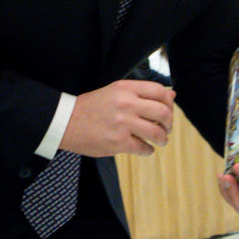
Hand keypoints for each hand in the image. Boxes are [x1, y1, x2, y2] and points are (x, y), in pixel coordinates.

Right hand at [60, 79, 175, 156]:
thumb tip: (172, 95)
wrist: (66, 121)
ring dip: (162, 139)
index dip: (169, 103)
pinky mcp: (117, 142)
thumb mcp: (116, 91)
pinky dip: (148, 150)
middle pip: (163, 112)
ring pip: (157, 132)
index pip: (160, 91)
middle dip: (169, 123)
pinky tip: (144, 148)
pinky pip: (143, 148)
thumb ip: (143, 93)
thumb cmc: (93, 106)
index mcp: (126, 88)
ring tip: (160, 140)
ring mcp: (122, 123)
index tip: (168, 111)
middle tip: (167, 129)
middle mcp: (126, 103)